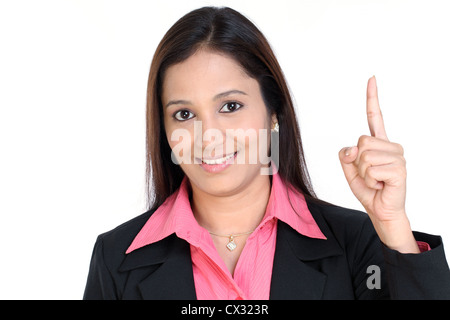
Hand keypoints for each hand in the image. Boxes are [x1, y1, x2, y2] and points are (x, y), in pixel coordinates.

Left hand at [339, 76, 418, 252]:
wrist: (381, 210)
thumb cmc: (368, 189)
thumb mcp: (349, 170)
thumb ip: (346, 155)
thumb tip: (354, 148)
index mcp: (378, 143)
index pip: (374, 117)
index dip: (372, 98)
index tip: (372, 78)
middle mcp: (391, 146)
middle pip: (361, 141)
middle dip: (357, 161)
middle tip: (369, 175)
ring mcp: (398, 157)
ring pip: (364, 156)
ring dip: (364, 173)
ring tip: (376, 180)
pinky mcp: (400, 169)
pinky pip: (372, 169)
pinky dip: (371, 180)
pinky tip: (382, 185)